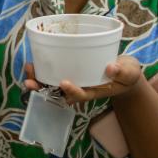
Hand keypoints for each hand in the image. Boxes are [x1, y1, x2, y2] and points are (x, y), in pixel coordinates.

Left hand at [23, 56, 142, 104]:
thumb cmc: (127, 73)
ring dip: (39, 78)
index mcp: (95, 91)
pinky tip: (34, 62)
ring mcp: (75, 81)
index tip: (64, 82)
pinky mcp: (72, 72)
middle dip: (43, 89)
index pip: (81, 95)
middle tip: (30, 81)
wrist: (124, 72)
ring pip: (53, 84)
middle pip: (60, 93)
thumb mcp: (129, 72)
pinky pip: (55, 73)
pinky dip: (44, 69)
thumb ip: (122, 71)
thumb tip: (111, 68)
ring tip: (28, 68)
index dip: (71, 91)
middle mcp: (82, 88)